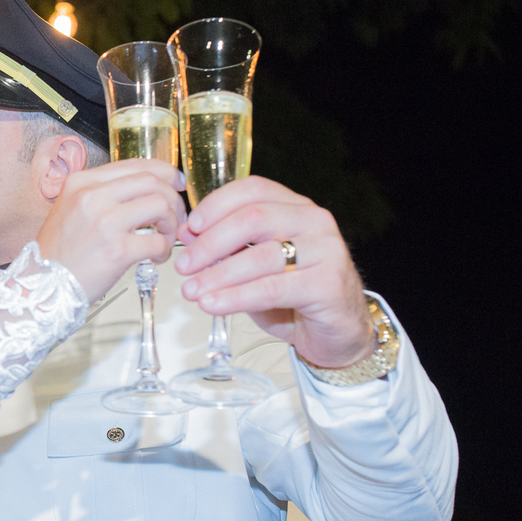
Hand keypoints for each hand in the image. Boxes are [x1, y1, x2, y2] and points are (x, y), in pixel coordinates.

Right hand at [37, 159, 185, 300]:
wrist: (40, 286)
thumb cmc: (58, 254)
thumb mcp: (70, 209)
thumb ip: (100, 194)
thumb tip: (142, 190)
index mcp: (82, 182)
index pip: (135, 165)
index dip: (164, 172)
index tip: (176, 183)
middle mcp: (92, 196)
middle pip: (153, 181)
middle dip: (173, 198)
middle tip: (176, 216)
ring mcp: (105, 222)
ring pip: (160, 206)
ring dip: (171, 223)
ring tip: (165, 238)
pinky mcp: (117, 250)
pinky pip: (158, 241)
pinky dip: (164, 250)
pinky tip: (155, 257)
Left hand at [174, 176, 372, 367]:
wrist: (338, 330)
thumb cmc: (293, 293)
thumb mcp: (254, 264)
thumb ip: (226, 246)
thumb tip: (187, 233)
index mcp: (295, 207)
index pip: (253, 189)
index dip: (216, 205)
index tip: (190, 228)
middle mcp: (313, 221)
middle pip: (253, 218)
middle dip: (210, 243)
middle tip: (183, 266)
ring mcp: (325, 250)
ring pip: (261, 256)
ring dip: (218, 274)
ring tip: (191, 291)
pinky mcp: (328, 284)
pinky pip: (272, 288)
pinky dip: (236, 297)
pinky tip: (213, 304)